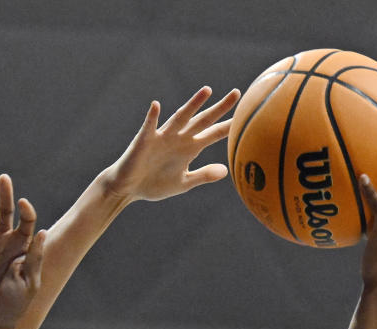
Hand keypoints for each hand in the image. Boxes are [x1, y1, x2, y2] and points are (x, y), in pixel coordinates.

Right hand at [0, 175, 45, 328]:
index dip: (26, 211)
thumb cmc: (16, 303)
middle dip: (4, 195)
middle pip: (4, 212)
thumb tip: (42, 231)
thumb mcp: (30, 282)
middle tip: (4, 178)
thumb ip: (34, 258)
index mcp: (21, 245)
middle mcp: (2, 241)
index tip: (23, 204)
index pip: (26, 221)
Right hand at [100, 87, 240, 205]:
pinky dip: (152, 117)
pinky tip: (156, 106)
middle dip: (219, 108)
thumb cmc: (154, 184)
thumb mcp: (183, 183)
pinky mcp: (144, 141)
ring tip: (207, 91)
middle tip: (237, 94)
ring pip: (181, 117)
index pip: (213, 134)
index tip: (248, 116)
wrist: (128, 188)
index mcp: (189, 148)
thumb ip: (203, 175)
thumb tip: (226, 170)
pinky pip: (149, 126)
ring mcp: (162, 137)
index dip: (229, 126)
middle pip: (203, 120)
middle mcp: (179, 137)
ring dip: (193, 105)